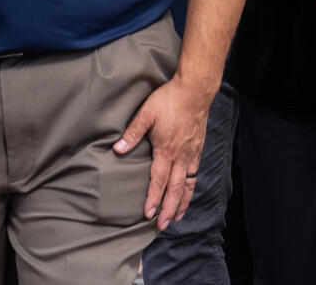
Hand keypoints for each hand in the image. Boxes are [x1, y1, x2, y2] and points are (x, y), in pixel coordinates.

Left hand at [112, 76, 214, 231]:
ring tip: (176, 217)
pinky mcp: (198, 149)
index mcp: (166, 150)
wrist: (195, 91)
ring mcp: (191, 154)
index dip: (153, 198)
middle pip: (175, 189)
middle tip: (162, 225)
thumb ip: (132, 132)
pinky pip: (195, 174)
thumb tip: (117, 149)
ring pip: (187, 185)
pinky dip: (191, 188)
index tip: (148, 213)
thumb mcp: (146, 113)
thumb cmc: (169, 99)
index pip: (158, 180)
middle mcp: (181, 156)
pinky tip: (188, 193)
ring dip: (182, 203)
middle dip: (168, 209)